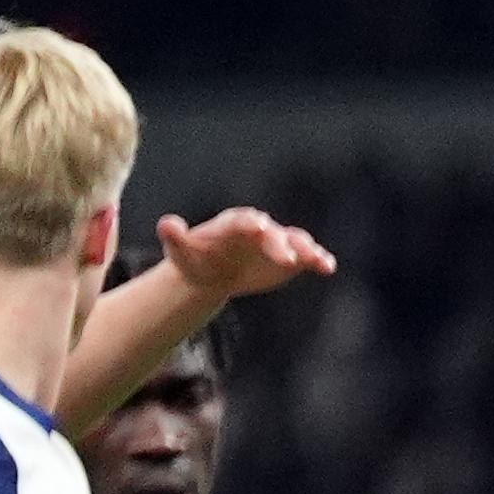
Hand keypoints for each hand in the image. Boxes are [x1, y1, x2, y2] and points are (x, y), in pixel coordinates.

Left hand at [153, 206, 337, 300]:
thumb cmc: (196, 260)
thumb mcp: (181, 251)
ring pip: (296, 240)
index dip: (250, 222)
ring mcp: (278, 242)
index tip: (258, 226)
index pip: (243, 220)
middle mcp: (260, 228)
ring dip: (306, 249)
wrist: (214, 273)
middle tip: (286, 256)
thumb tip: (166, 224)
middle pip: (273, 232)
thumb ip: (175, 237)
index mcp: (233, 223)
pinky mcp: (292, 257)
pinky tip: (327, 268)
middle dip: (279, 242)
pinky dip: (318, 260)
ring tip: (316, 260)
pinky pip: (307, 256)